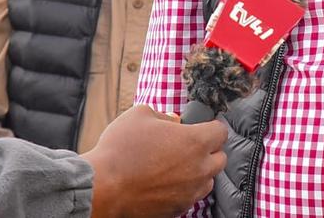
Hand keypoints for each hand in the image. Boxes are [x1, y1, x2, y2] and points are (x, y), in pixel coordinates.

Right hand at [82, 104, 226, 217]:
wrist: (102, 188)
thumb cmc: (120, 149)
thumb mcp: (141, 114)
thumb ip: (164, 115)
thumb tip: (172, 122)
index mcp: (196, 141)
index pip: (221, 132)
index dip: (212, 126)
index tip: (204, 126)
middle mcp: (199, 168)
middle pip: (220, 158)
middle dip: (209, 151)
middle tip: (191, 146)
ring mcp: (189, 192)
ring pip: (207, 181)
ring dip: (199, 172)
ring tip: (179, 166)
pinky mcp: (177, 209)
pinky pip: (190, 197)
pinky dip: (184, 189)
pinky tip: (167, 183)